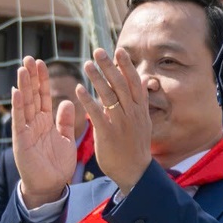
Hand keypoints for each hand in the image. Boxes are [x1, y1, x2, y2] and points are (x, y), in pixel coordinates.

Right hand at [9, 57, 77, 207]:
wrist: (51, 187)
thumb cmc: (57, 165)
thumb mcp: (66, 139)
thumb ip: (65, 121)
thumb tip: (66, 101)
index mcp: (45, 122)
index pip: (43, 96)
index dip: (42, 80)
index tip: (41, 63)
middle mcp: (34, 123)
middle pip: (33, 96)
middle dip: (31, 77)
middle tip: (30, 57)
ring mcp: (26, 131)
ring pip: (25, 104)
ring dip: (23, 86)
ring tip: (22, 69)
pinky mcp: (21, 141)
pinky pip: (20, 121)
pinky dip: (18, 106)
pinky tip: (16, 92)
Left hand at [79, 48, 152, 193]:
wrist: (135, 173)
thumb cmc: (136, 147)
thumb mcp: (143, 123)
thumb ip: (139, 102)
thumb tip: (141, 82)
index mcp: (141, 110)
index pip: (135, 83)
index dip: (127, 66)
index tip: (119, 50)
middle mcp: (133, 114)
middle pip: (121, 85)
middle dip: (110, 66)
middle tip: (98, 51)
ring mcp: (121, 123)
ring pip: (109, 96)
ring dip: (97, 78)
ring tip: (87, 64)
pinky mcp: (108, 134)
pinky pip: (97, 114)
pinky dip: (88, 100)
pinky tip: (78, 89)